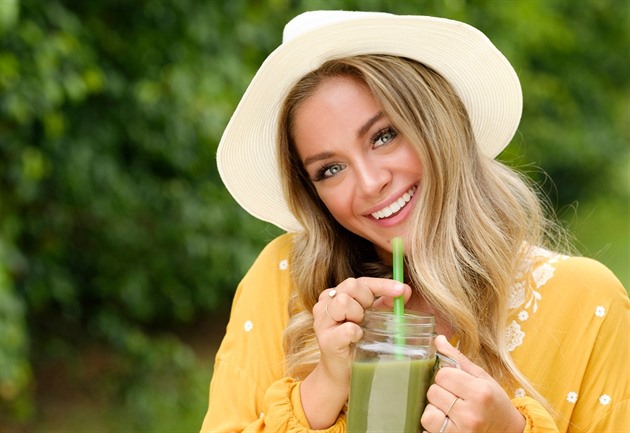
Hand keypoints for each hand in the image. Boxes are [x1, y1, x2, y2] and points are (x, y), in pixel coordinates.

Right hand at [301, 277, 410, 428]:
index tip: (401, 290)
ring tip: (361, 328)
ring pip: (344, 302)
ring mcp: (322, 321)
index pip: (361, 281)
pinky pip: (347, 329)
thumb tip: (406, 290)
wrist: (343, 373)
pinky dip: (356, 333)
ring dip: (359, 314)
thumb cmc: (357, 343)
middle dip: (367, 299)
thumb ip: (385, 303)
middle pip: (350, 285)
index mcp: (337, 294)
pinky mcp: (325, 340)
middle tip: (370, 316)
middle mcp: (325, 303)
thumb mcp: (372, 318)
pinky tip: (358, 338)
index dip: (382, 284)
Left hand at [421, 335, 525, 432]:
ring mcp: (461, 432)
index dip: (446, 376)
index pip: (442, 375)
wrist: (508, 431)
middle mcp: (470, 414)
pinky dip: (434, 424)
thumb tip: (438, 339)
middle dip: (440, 391)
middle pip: (433, 392)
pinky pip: (428, 429)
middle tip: (454, 396)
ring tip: (448, 409)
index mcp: (479, 393)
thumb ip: (457, 359)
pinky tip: (447, 421)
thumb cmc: (494, 402)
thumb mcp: (482, 377)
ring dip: (435, 409)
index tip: (456, 381)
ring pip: (427, 413)